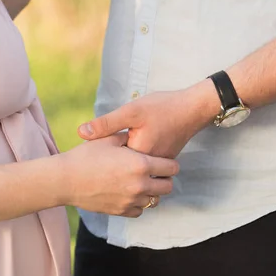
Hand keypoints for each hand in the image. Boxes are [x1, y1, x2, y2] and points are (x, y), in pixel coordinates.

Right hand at [58, 133, 179, 217]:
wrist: (65, 180)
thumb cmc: (85, 156)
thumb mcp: (108, 139)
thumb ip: (127, 136)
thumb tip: (136, 134)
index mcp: (141, 164)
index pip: (172, 168)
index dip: (169, 164)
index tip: (163, 162)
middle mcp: (140, 185)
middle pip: (168, 186)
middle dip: (164, 179)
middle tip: (154, 173)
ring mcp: (131, 200)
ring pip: (155, 200)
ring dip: (152, 192)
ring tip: (140, 183)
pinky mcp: (121, 211)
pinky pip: (140, 210)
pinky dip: (138, 203)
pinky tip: (129, 193)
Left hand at [77, 79, 221, 158]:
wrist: (194, 109)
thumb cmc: (163, 107)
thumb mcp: (131, 111)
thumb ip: (106, 124)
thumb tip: (81, 133)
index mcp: (136, 158)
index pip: (109, 163)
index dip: (99, 155)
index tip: (92, 149)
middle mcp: (148, 168)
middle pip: (121, 168)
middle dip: (110, 161)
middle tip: (104, 149)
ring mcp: (157, 166)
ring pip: (132, 168)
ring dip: (122, 162)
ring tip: (117, 149)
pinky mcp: (163, 162)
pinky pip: (144, 164)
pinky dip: (135, 157)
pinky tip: (135, 143)